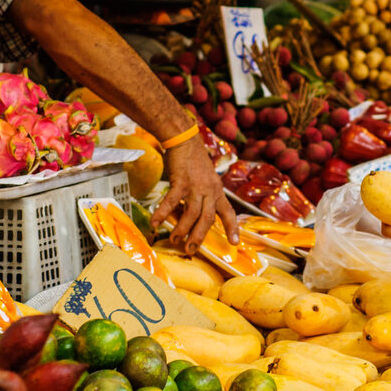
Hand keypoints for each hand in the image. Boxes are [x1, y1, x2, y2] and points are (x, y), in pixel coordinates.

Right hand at [151, 137, 237, 254]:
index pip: (228, 212)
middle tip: (191, 250)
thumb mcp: (207, 179)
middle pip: (207, 219)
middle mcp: (209, 190)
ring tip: (174, 240)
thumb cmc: (194, 161)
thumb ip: (205, 195)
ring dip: (182, 229)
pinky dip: (162, 213)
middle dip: (199, 236)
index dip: (232, 228)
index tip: (235, 242)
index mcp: (217, 191)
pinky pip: (171, 202)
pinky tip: (155, 222)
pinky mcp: (181, 182)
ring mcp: (196, 186)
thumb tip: (195, 215)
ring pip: (191, 214)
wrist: (185, 140)